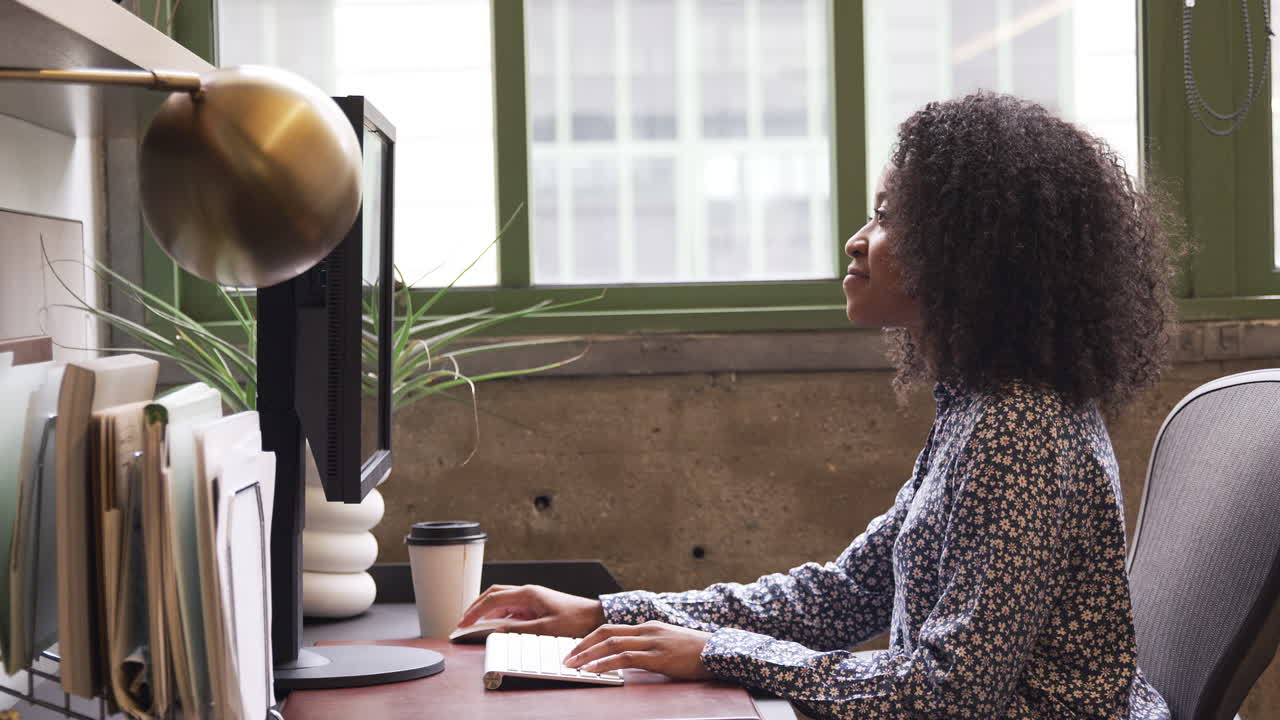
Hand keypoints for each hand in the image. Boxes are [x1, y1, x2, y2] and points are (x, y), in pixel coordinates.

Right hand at [456, 584, 604, 637]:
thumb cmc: (576, 620)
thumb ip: (519, 630)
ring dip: (486, 610)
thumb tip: (496, 631)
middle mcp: (527, 592)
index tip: (463, 623)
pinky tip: (494, 625)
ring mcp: (531, 598)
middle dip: (475, 606)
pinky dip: (498, 615)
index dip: (475, 611)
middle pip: (493, 594)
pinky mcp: (536, 606)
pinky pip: (511, 608)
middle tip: (462, 621)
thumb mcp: (546, 629)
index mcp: (527, 594)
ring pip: (501, 600)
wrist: (596, 617)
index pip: (492, 599)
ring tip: (473, 623)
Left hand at [563, 621, 713, 680]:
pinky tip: (593, 670)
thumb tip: (629, 658)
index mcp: (647, 626)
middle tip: (566, 657)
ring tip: (573, 665)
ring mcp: (652, 641)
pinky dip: (605, 663)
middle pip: (606, 632)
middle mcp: (646, 630)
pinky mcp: (658, 656)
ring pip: (611, 644)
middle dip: (582, 645)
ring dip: (588, 655)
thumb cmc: (694, 652)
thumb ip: (648, 647)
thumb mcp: (667, 644)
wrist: (717, 652)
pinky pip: (625, 658)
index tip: (575, 650)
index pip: (611, 628)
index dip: (590, 638)